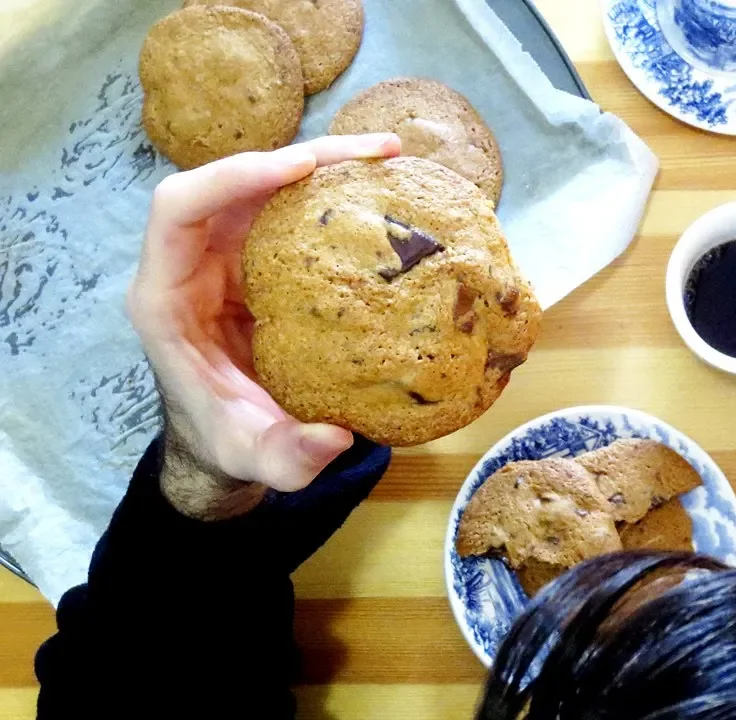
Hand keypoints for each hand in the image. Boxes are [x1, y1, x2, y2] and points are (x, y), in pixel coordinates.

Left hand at [128, 135, 401, 518]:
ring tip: (392, 157)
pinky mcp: (262, 260)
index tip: (300, 171)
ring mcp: (228, 256)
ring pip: (269, 186)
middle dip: (302, 155)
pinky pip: (293, 210)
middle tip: (377, 153)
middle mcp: (193, 262)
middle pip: (233, 180)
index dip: (233, 177)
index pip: (178, 207)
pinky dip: (335, 193)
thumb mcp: (254, 458)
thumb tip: (333, 439)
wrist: (223, 437)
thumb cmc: (227, 441)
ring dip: (327, 164)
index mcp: (168, 296)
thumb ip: (287, 458)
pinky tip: (383, 189)